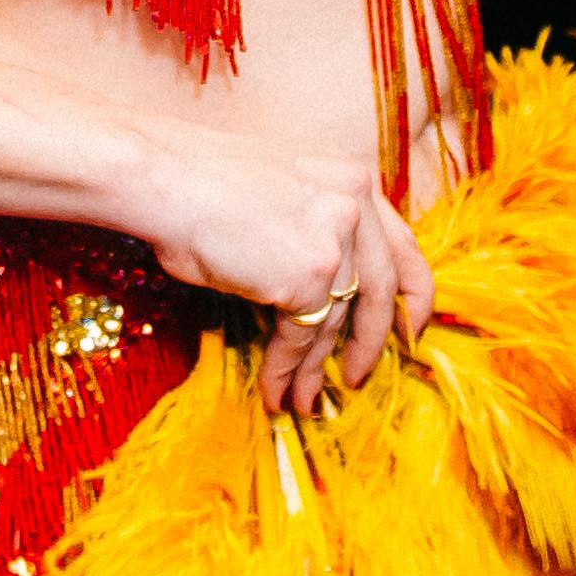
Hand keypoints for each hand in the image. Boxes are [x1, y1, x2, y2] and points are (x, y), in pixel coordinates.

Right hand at [125, 118, 439, 413]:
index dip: (413, 292)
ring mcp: (336, 240)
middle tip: (359, 377)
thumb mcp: (278, 191)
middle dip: (373, 342)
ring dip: (317, 369)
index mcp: (351, 177)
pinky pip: (302, 337)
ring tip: (303, 399)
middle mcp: (356, 203)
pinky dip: (287, 370)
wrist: (162, 176)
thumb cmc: (196, 181)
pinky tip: (276, 392)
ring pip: (337, 321)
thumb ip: (313, 226)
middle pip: (382, 289)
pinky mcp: (309, 276)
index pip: (401, 242)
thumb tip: (317, 292)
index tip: (410, 326)